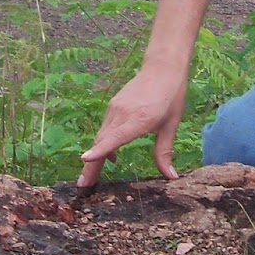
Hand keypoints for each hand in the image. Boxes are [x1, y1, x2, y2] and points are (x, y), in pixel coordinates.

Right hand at [78, 67, 187, 185]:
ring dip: (94, 156)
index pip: (115, 137)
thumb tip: (171, 176)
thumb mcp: (171, 125)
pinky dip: (102, 143)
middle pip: (102, 142)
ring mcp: (115, 108)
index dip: (100, 150)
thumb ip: (164, 152)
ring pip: (101, 136)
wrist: (162, 68)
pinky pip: (105, 128)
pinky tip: (108, 156)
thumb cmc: (171, 97)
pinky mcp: (113, 105)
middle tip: (83, 186)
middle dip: (91, 165)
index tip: (84, 159)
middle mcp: (123, 114)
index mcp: (139, 119)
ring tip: (89, 177)